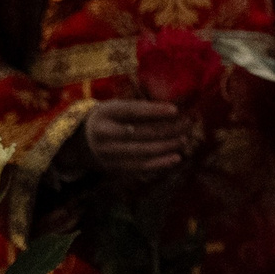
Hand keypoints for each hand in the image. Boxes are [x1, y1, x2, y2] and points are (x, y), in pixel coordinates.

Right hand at [68, 99, 188, 177]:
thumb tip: (177, 109)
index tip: (175, 110)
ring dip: (166, 146)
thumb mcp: (120, 106)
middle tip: (188, 125)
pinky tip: (176, 157)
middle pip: (140, 133)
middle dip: (167, 129)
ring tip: (184, 139)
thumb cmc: (113, 117)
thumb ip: (142, 107)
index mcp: (106, 113)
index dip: (154, 111)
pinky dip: (160, 163)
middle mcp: (104, 134)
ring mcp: (107, 153)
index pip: (132, 111)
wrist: (86, 138)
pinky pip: (140, 167)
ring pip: (142, 151)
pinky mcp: (114, 168)